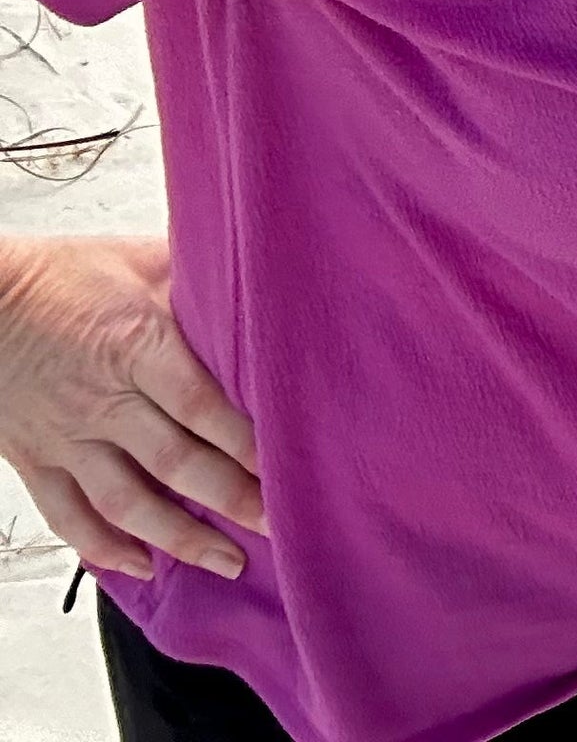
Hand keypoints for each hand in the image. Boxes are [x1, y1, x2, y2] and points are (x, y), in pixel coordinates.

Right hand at [0, 238, 262, 580]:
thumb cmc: (63, 273)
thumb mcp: (139, 261)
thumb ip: (197, 283)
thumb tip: (260, 284)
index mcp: (136, 346)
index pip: (201, 406)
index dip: (246, 442)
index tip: (290, 467)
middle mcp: (103, 401)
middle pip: (175, 462)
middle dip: (231, 499)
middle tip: (280, 524)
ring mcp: (66, 437)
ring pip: (127, 503)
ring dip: (179, 538)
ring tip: (226, 560)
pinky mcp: (35, 460)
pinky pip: (68, 516)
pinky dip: (104, 549)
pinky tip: (142, 565)